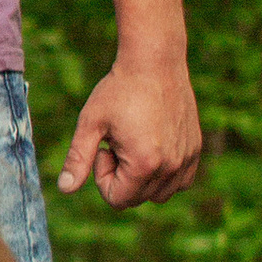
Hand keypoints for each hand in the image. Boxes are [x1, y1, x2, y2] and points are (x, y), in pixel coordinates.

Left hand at [58, 52, 202, 207]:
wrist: (155, 61)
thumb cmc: (119, 89)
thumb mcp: (90, 123)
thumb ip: (77, 159)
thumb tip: (65, 189)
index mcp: (144, 163)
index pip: (117, 199)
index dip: (102, 176)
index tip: (104, 147)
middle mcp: (171, 166)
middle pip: (137, 198)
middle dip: (121, 177)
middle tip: (118, 142)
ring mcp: (187, 158)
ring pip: (160, 194)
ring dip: (142, 178)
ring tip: (135, 143)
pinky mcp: (195, 149)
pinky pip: (180, 182)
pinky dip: (164, 175)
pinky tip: (152, 146)